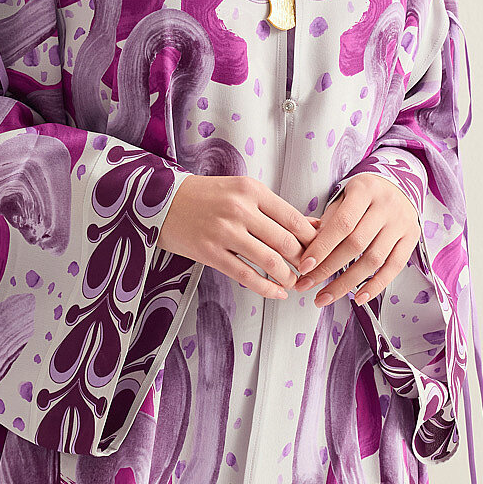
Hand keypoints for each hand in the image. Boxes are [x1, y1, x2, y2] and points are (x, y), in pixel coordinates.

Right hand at [157, 174, 318, 300]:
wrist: (162, 201)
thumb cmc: (208, 196)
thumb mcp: (242, 191)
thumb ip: (275, 209)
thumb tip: (313, 227)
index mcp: (251, 190)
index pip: (293, 218)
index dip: (312, 239)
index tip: (320, 250)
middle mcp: (239, 209)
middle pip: (285, 242)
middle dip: (303, 261)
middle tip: (310, 270)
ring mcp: (224, 232)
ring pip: (269, 261)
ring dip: (287, 277)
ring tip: (294, 283)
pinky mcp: (210, 253)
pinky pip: (246, 276)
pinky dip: (266, 288)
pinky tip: (276, 293)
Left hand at [291, 174, 421, 307]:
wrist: (399, 186)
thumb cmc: (363, 195)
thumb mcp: (342, 197)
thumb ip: (327, 221)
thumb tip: (308, 251)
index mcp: (364, 190)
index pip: (341, 224)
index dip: (322, 248)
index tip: (304, 267)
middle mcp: (386, 205)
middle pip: (356, 244)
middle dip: (328, 269)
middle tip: (307, 285)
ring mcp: (402, 222)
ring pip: (374, 260)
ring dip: (347, 283)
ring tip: (326, 297)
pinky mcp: (412, 237)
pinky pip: (394, 267)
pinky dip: (376, 286)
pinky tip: (358, 298)